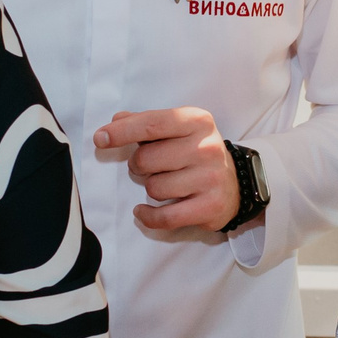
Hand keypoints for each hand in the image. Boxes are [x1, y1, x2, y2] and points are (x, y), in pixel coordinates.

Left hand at [93, 107, 243, 231]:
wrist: (237, 183)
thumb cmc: (196, 152)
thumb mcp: (179, 129)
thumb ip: (146, 123)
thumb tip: (115, 120)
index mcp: (197, 121)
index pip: (151, 124)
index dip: (121, 132)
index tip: (100, 138)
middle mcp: (206, 148)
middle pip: (146, 159)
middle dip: (139, 165)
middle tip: (151, 166)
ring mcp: (210, 179)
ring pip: (153, 188)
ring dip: (151, 188)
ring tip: (166, 184)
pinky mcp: (210, 207)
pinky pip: (164, 217)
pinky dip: (148, 216)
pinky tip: (144, 210)